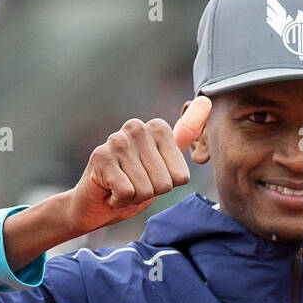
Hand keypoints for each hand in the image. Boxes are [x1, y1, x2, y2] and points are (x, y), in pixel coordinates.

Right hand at [69, 96, 211, 233]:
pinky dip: (119, 201)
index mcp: (157, 127)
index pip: (180, 176)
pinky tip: (110, 191)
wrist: (95, 203)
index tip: (150, 178)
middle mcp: (137, 128)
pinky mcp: (101, 158)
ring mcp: (117, 141)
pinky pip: (127, 193)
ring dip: (134, 198)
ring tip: (122, 186)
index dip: (166, 186)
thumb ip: (185, 135)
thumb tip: (206, 99)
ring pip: (145, 189)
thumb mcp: (165, 162)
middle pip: (164, 184)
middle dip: (149, 193)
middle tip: (133, 184)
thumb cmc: (133, 184)